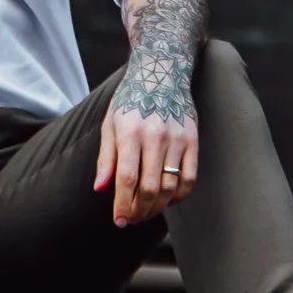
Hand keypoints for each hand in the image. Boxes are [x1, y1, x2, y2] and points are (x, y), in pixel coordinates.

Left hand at [93, 71, 198, 227]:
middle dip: (139, 211)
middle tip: (131, 219)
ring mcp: (177, 139)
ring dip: (157, 207)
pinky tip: (168, 200)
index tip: (119, 220)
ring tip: (146, 212)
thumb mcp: (111, 123)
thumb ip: (106, 157)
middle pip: (150, 188)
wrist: (161, 72)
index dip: (122, 205)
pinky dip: (179, 196)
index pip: (127, 179)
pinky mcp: (193, 140)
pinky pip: (189, 178)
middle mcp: (155, 136)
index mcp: (131, 132)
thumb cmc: (131, 99)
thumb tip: (100, 188)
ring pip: (170, 187)